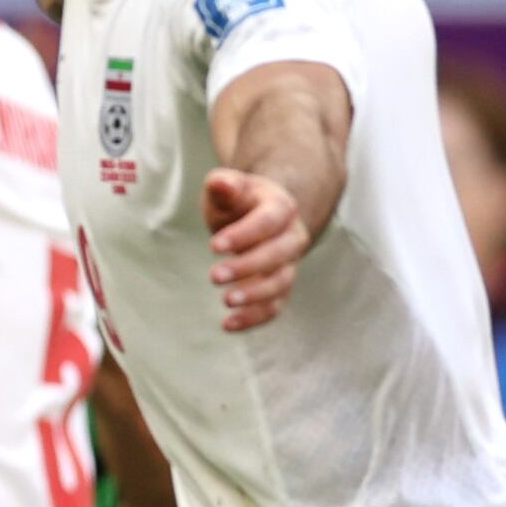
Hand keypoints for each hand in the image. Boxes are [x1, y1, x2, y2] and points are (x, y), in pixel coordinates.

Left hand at [203, 169, 308, 329]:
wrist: (256, 215)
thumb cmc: (237, 200)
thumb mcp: (228, 187)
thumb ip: (223, 185)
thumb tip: (219, 182)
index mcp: (281, 208)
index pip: (268, 222)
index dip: (243, 235)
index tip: (213, 246)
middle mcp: (292, 237)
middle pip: (279, 255)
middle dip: (248, 267)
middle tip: (214, 276)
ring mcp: (289, 264)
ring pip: (281, 283)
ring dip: (255, 296)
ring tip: (226, 301)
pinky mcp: (279, 287)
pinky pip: (274, 306)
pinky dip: (255, 318)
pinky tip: (228, 324)